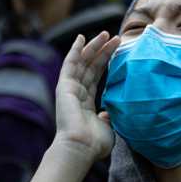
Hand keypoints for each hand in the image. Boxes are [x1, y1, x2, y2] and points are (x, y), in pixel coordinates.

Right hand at [53, 32, 119, 162]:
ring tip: (106, 34)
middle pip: (90, 66)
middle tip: (115, 37)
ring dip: (93, 47)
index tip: (116, 50)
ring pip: (82, 62)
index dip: (105, 63)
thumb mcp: (107, 129)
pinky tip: (81, 38)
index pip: (96, 77)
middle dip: (102, 51)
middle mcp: (76, 94)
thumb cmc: (94, 144)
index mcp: (86, 104)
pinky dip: (75, 50)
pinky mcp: (64, 86)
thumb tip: (108, 114)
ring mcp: (69, 89)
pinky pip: (70, 64)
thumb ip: (108, 118)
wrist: (80, 148)